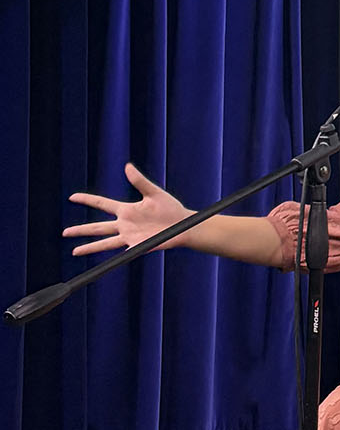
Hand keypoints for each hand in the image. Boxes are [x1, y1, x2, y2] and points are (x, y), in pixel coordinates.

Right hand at [62, 163, 193, 255]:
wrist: (185, 225)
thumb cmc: (171, 208)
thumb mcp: (154, 193)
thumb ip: (140, 181)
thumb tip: (127, 166)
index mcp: (126, 210)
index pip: (102, 203)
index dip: (87, 200)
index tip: (72, 197)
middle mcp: (125, 224)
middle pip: (97, 227)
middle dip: (81, 230)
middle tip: (64, 232)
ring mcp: (131, 236)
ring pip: (105, 242)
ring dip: (90, 247)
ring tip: (74, 252)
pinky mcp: (139, 246)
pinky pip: (124, 252)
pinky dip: (116, 256)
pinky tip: (104, 263)